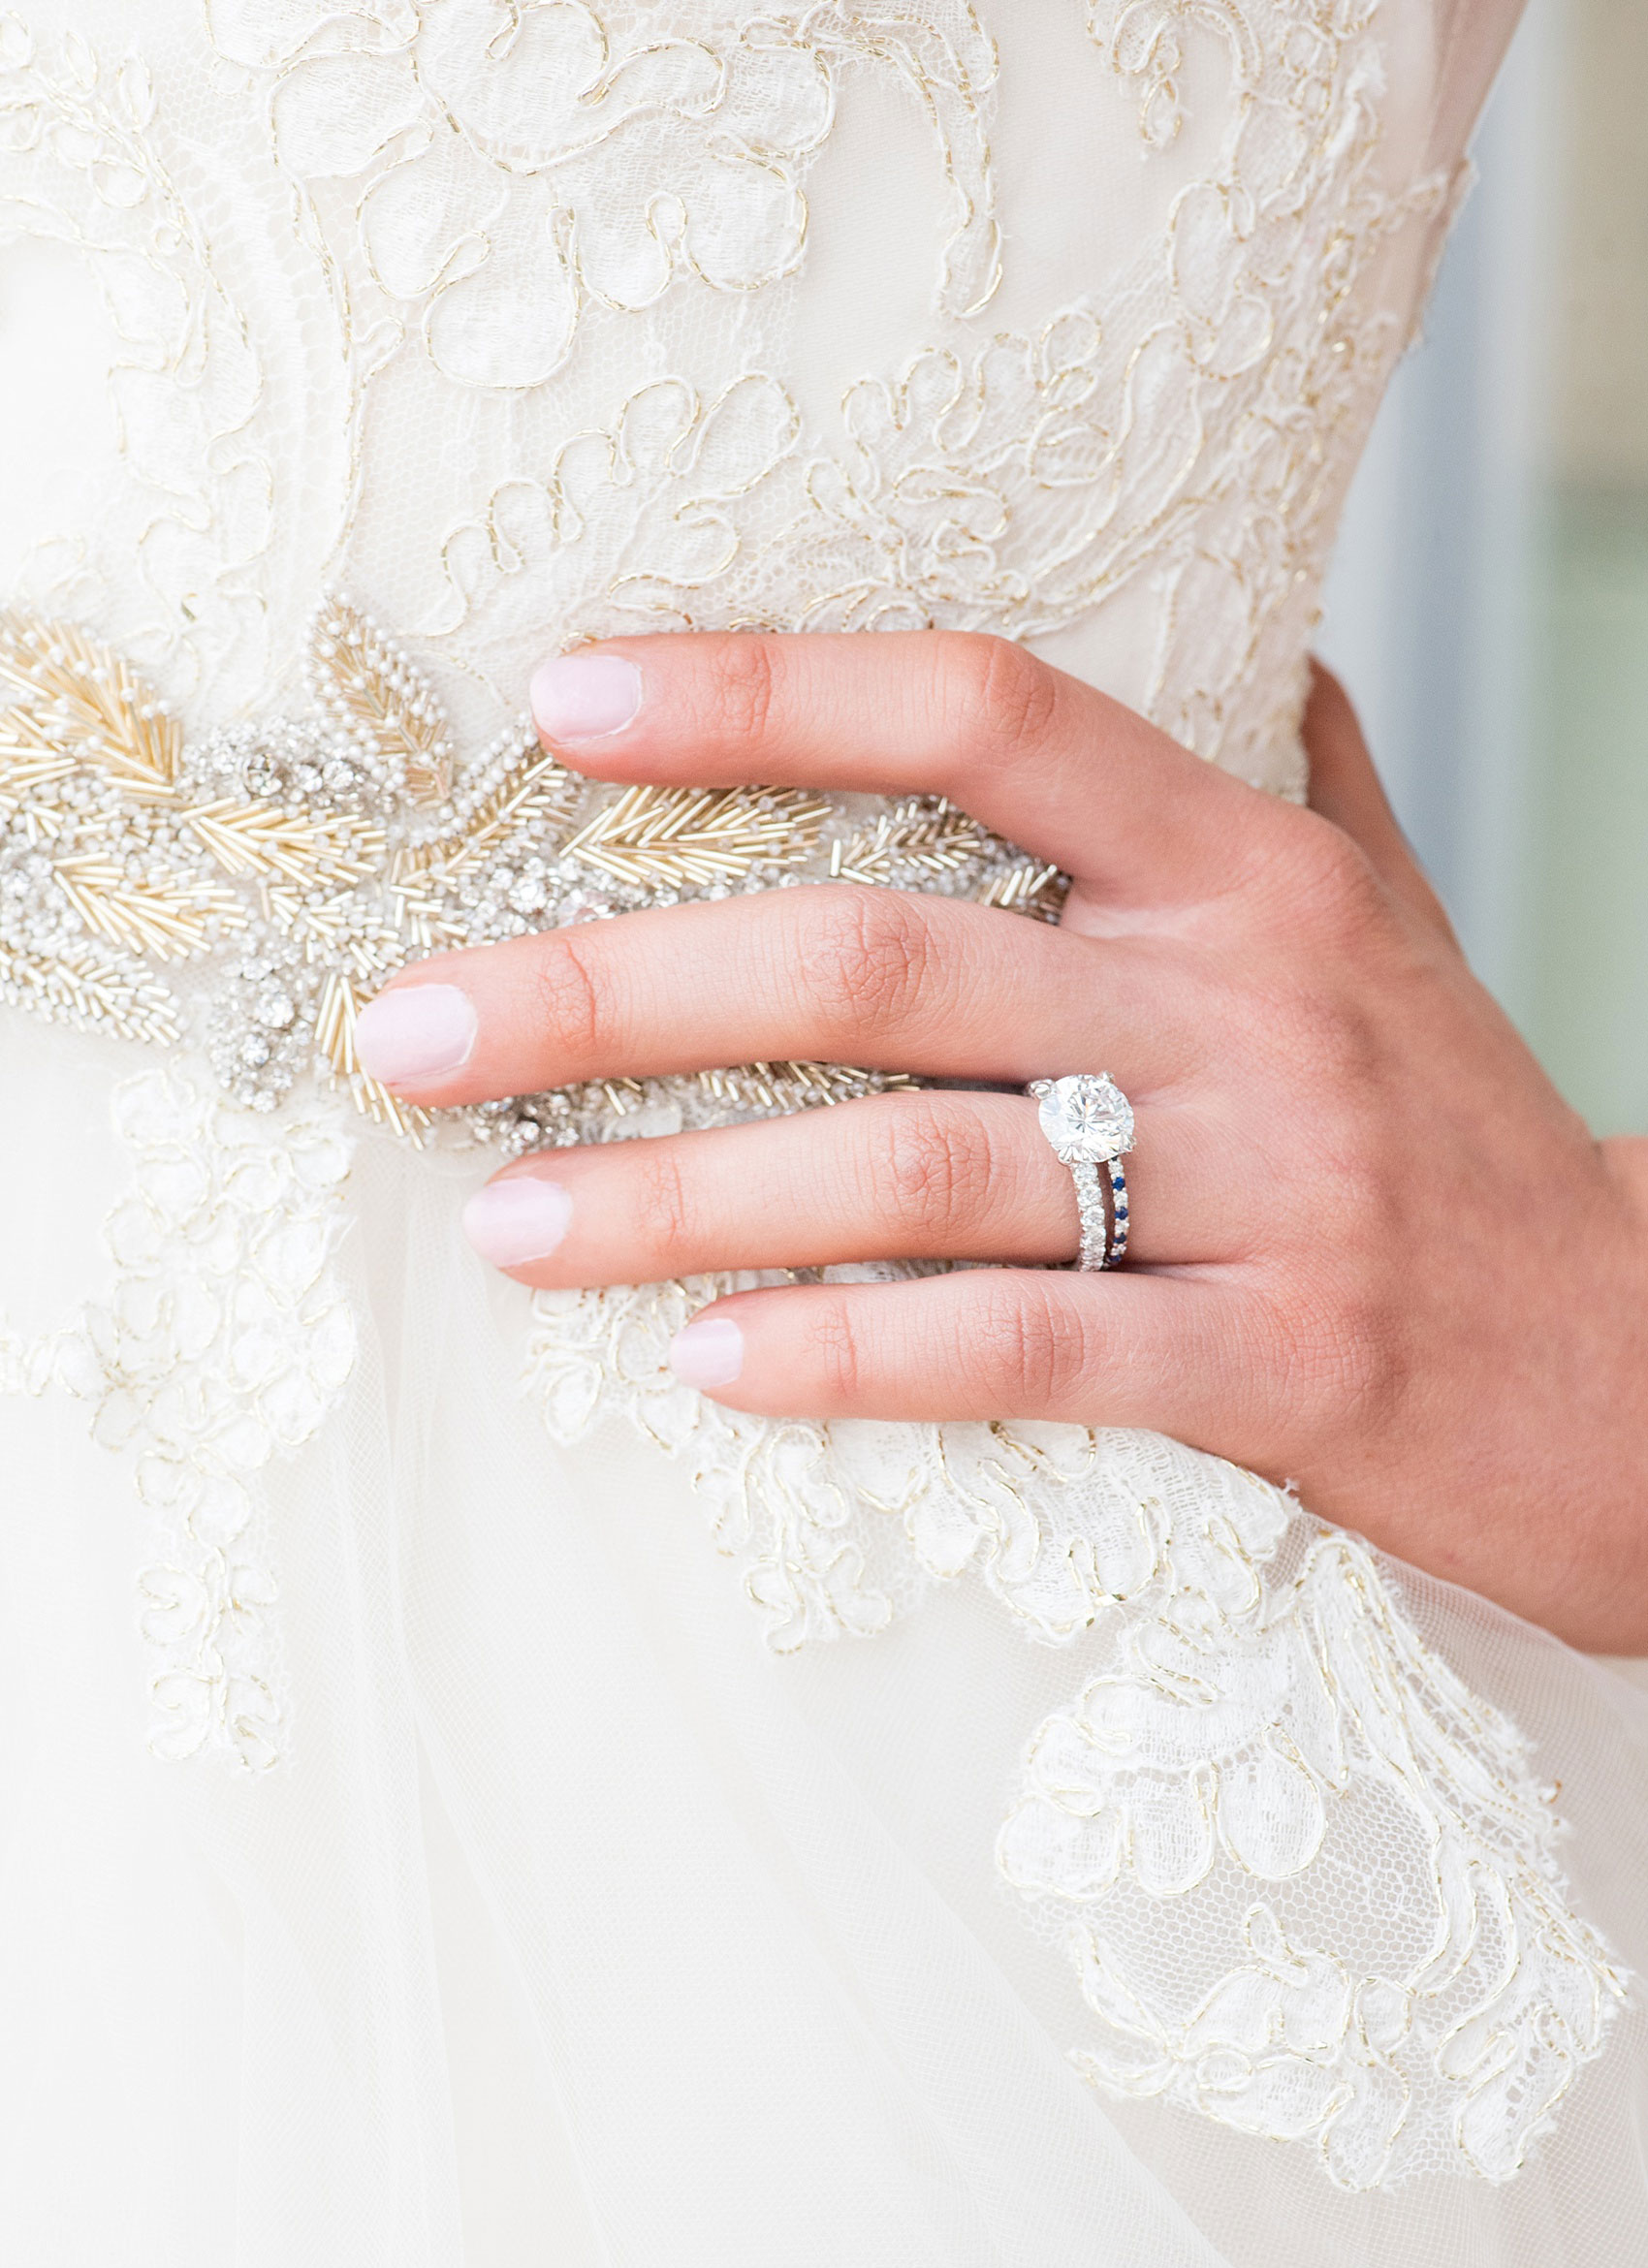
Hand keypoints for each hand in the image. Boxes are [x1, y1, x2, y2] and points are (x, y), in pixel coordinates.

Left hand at [355, 634, 1647, 1652]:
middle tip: (413, 1031)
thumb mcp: (1386, 924)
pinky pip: (1020, 1354)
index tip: (564, 709)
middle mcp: (1244, 1002)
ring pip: (914, 1167)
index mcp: (1247, 868)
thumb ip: (1273, 777)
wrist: (1631, 1367)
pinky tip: (706, 1363)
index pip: (987, 711)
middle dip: (615, 989)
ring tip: (505, 1228)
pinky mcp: (1274, 1368)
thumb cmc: (1461, 1135)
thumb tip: (1215, 627)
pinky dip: (849, 1356)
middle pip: (877, 956)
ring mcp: (1263, 1188)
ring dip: (680, 1196)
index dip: (768, 694)